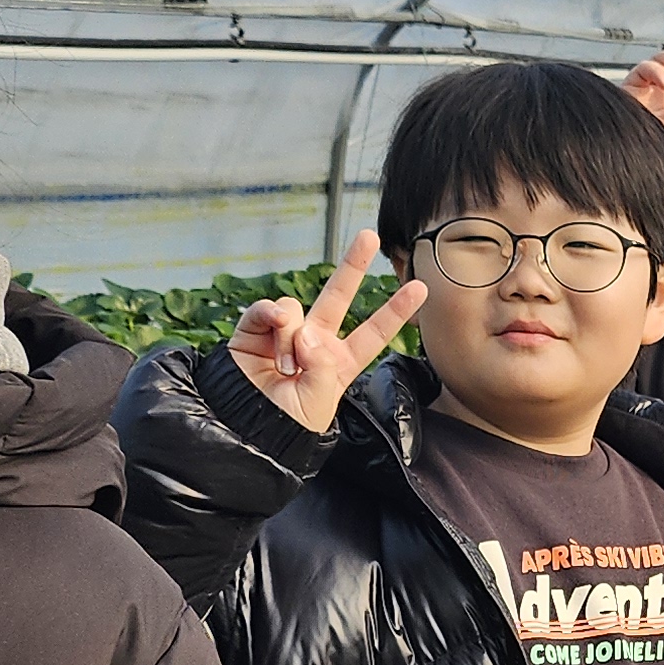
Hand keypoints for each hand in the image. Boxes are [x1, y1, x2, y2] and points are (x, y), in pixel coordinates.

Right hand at [229, 233, 424, 436]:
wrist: (243, 429)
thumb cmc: (284, 426)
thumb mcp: (317, 406)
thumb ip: (322, 368)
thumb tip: (306, 331)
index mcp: (338, 364)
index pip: (372, 333)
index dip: (394, 311)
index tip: (420, 287)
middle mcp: (314, 343)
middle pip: (337, 296)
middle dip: (353, 264)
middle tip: (368, 235)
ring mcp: (285, 333)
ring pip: (296, 310)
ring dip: (290, 338)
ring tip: (284, 368)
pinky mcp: (255, 329)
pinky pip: (267, 308)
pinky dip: (268, 315)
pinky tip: (271, 328)